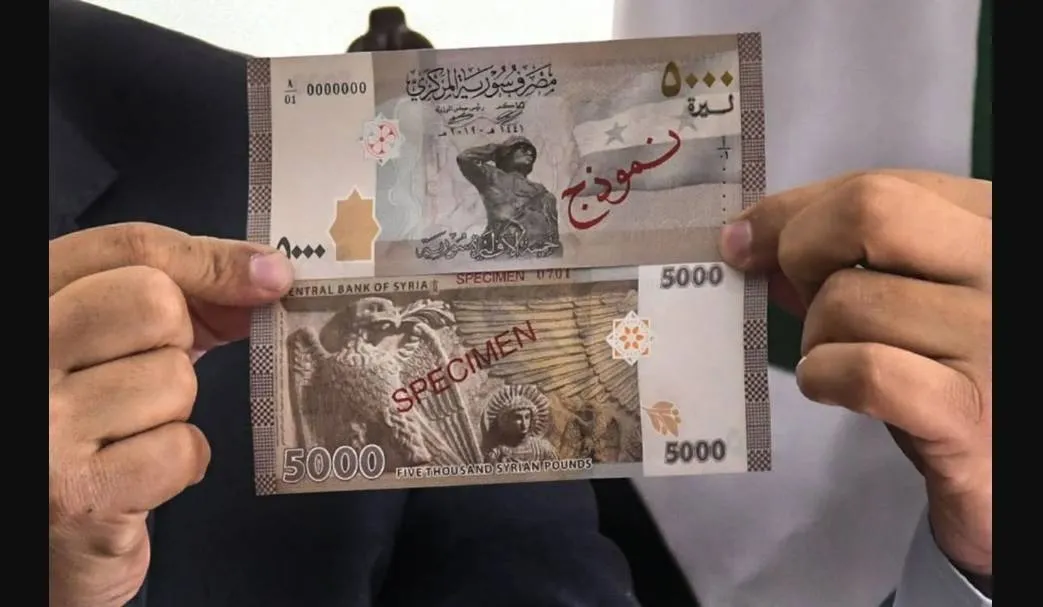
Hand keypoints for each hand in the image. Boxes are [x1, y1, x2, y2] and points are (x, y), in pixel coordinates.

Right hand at [48, 223, 292, 606]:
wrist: (48, 538)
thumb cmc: (90, 426)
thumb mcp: (116, 342)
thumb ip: (182, 297)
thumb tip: (269, 276)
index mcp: (31, 303)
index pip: (128, 248)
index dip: (210, 259)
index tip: (269, 277)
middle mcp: (24, 357)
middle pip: (154, 302)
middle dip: (177, 340)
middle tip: (146, 377)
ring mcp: (44, 428)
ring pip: (173, 378)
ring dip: (173, 411)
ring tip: (128, 436)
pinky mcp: (80, 495)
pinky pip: (179, 448)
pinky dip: (178, 463)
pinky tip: (139, 476)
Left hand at [719, 171, 991, 574]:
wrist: (1003, 459)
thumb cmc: (946, 365)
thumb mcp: (908, 292)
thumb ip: (843, 255)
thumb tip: (748, 240)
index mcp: (990, 223)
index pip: (875, 186)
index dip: (793, 212)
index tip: (744, 241)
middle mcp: (1003, 267)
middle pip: (870, 211)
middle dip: (802, 252)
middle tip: (800, 299)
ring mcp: (994, 339)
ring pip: (848, 301)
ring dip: (815, 337)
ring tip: (839, 360)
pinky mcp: (970, 414)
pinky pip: (862, 372)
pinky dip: (824, 378)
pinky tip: (834, 388)